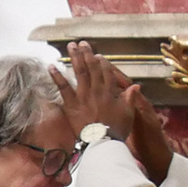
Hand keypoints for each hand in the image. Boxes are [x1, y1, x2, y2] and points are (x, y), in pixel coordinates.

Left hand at [56, 41, 170, 178]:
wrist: (101, 143)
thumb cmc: (116, 131)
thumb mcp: (128, 114)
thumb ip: (130, 98)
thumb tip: (136, 86)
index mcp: (110, 92)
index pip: (106, 72)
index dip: (102, 62)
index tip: (98, 55)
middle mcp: (96, 90)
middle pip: (92, 68)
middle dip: (87, 54)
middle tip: (82, 43)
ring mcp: (83, 96)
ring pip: (79, 72)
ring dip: (75, 58)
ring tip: (70, 46)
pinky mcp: (71, 104)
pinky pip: (63, 88)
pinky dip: (57, 76)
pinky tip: (51, 66)